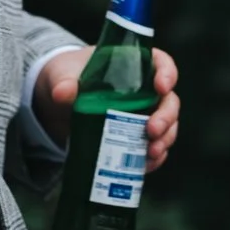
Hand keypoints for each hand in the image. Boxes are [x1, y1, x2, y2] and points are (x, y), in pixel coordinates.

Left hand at [34, 48, 180, 171]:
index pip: (160, 63)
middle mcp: (146, 89)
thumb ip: (64, 81)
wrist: (59, 101)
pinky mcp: (136, 136)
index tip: (161, 87)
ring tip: (151, 153)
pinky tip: (145, 165)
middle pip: (169, 101)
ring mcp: (144, 114)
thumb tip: (62, 93)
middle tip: (152, 131)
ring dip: (164, 140)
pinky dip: (153, 158)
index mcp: (134, 64)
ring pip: (168, 126)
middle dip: (166, 117)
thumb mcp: (63, 74)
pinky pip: (154, 147)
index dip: (167, 74)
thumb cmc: (68, 76)